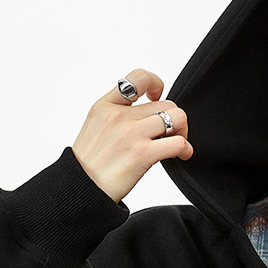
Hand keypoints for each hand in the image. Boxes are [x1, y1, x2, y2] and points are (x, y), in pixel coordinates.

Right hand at [72, 69, 193, 203]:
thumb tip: (145, 113)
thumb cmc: (89, 165)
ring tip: (176, 143)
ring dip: (183, 131)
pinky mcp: (143, 153)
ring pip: (177, 118)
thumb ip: (117, 114)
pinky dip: (186, 149)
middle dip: (174, 118)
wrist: (81, 189)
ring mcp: (131, 133)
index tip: (156, 97)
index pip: (137, 78)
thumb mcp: (96, 127)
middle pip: (165, 103)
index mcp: (106, 106)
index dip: (155, 83)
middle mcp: (119, 116)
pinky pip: (178, 142)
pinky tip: (181, 155)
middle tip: (171, 134)